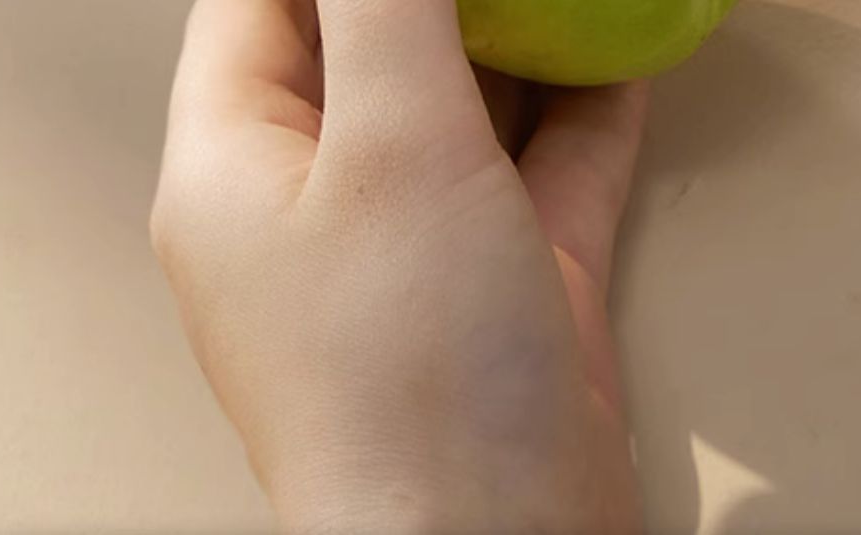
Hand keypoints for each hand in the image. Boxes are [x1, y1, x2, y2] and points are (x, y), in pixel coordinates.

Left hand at [151, 0, 644, 530]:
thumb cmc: (409, 368)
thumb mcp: (393, 147)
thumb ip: (387, 9)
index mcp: (237, 165)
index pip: (262, 6)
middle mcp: (318, 205)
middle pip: (370, 51)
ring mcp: (418, 252)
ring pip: (464, 113)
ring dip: (521, 43)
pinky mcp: (507, 292)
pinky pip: (541, 178)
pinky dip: (581, 119)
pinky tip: (623, 61)